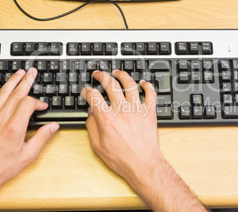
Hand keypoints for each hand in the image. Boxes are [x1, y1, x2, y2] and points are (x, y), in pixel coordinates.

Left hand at [0, 68, 58, 211]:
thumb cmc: (1, 168)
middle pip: (16, 94)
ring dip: (11, 81)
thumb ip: (42, 138)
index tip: (42, 106)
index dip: (38, 102)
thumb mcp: (28, 155)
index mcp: (15, 127)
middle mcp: (1, 119)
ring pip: (1, 93)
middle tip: (32, 72)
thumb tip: (53, 126)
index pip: (28, 104)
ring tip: (18, 73)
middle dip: (26, 81)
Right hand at [82, 70, 207, 211]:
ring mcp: (137, 110)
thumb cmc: (122, 159)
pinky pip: (151, 95)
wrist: (143, 165)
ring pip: (130, 85)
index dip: (87, 91)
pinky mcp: (149, 113)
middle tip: (99, 74)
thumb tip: (91, 114)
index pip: (94, 96)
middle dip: (102, 76)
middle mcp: (122, 111)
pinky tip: (144, 83)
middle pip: (111, 85)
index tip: (86, 92)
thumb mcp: (98, 146)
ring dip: (123, 76)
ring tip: (118, 72)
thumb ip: (92, 127)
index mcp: (107, 118)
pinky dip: (148, 86)